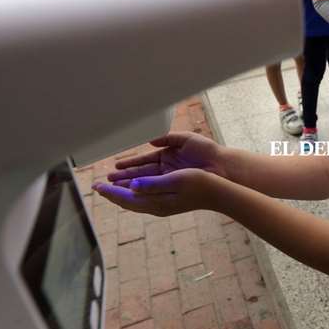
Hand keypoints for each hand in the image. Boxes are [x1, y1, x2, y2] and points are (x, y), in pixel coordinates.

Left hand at [93, 168, 218, 216]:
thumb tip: (132, 185)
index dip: (110, 191)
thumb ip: (152, 183)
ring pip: (134, 199)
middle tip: (96, 185)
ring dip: (121, 191)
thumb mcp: (175, 180)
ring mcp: (161, 205)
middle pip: (127, 201)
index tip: (96, 185)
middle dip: (111, 192)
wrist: (217, 193)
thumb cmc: (198, 183)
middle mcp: (156, 206)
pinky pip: (142, 198)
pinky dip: (132, 192)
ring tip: (110, 184)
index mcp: (156, 202)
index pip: (126, 198)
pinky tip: (131, 187)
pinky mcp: (167, 201)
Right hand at [107, 131, 227, 186]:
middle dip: (122, 178)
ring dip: (127, 185)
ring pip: (143, 183)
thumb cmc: (207, 151)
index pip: (143, 162)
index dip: (129, 164)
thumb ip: (167, 137)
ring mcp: (169, 180)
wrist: (222, 166)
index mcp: (167, 157)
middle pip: (139, 175)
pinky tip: (128, 191)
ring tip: (111, 187)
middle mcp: (165, 171)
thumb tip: (149, 141)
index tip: (115, 166)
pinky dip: (141, 189)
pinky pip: (154, 188)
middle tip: (105, 180)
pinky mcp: (174, 188)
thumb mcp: (185, 139)